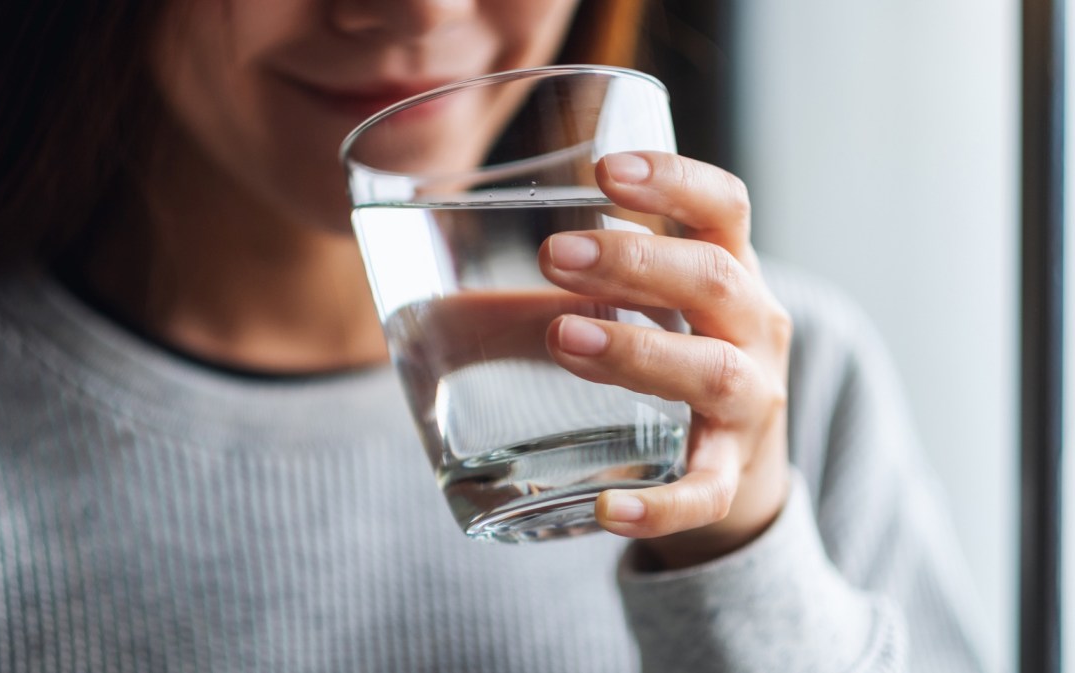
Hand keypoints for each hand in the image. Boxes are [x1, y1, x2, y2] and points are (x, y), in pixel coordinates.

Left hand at [537, 151, 792, 569]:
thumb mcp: (640, 312)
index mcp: (730, 271)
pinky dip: (663, 504)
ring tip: (564, 338)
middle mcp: (754, 328)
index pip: (724, 207)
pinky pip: (706, 492)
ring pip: (714, 372)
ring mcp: (750, 403)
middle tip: (555, 254)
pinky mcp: (732, 477)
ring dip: (640, 352)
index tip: (606, 170)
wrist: (738, 474)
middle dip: (637, 263)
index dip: (674, 181)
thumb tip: (430, 298)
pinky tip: (610, 509)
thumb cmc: (671, 364)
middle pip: (715, 280)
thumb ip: (558, 295)